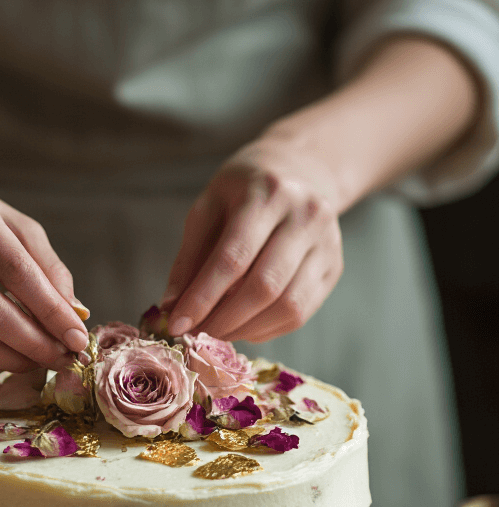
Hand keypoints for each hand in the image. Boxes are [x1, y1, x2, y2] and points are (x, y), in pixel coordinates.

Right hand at [0, 183, 87, 374]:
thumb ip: (48, 266)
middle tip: (63, 358)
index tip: (78, 337)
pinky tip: (8, 360)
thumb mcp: (14, 226)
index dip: (52, 311)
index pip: (16, 271)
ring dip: (13, 360)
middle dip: (35, 343)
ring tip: (39, 361)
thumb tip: (74, 316)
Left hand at [163, 131, 344, 343]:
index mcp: (267, 194)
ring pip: (288, 305)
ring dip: (246, 329)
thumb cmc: (242, 193)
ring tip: (219, 331)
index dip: (203, 297)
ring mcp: (327, 243)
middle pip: (264, 286)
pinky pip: (301, 313)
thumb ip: (189, 258)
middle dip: (225, 319)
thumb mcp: (208, 209)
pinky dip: (267, 328)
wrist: (298, 172)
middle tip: (198, 334)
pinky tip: (244, 326)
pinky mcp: (334, 268)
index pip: (233, 257)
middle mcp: (306, 216)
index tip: (178, 324)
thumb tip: (172, 308)